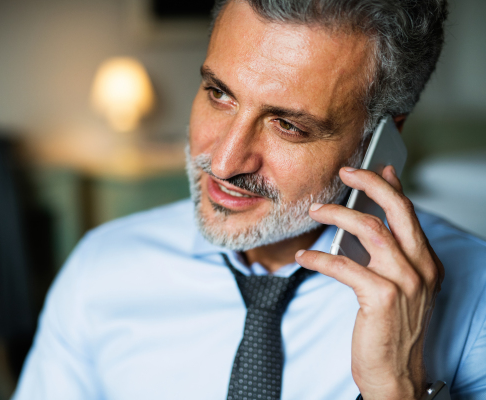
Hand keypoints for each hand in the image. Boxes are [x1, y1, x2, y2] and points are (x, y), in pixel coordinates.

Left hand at [295, 165, 444, 399]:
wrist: (396, 375)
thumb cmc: (391, 331)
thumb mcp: (399, 288)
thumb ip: (390, 256)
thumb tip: (369, 223)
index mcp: (426, 263)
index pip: (409, 213)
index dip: (390, 186)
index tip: (374, 168)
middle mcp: (420, 268)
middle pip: (396, 210)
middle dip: (370, 184)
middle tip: (345, 172)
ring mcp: (404, 282)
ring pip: (369, 230)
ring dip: (337, 215)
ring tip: (315, 212)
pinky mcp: (381, 297)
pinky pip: (344, 265)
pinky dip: (319, 257)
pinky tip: (304, 257)